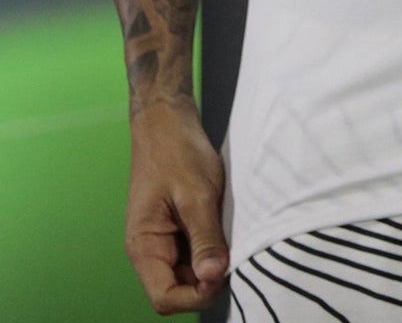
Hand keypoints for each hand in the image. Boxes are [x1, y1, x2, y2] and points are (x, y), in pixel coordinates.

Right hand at [125, 102, 227, 313]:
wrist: (167, 124)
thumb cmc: (178, 154)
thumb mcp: (197, 195)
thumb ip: (205, 238)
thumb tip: (213, 278)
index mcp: (144, 246)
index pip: (164, 297)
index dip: (196, 295)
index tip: (224, 273)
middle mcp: (149, 250)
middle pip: (177, 289)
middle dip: (208, 282)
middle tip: (237, 256)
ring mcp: (163, 241)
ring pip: (188, 273)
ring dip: (212, 265)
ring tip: (234, 241)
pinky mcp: (176, 230)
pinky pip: (193, 253)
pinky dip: (212, 250)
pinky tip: (228, 232)